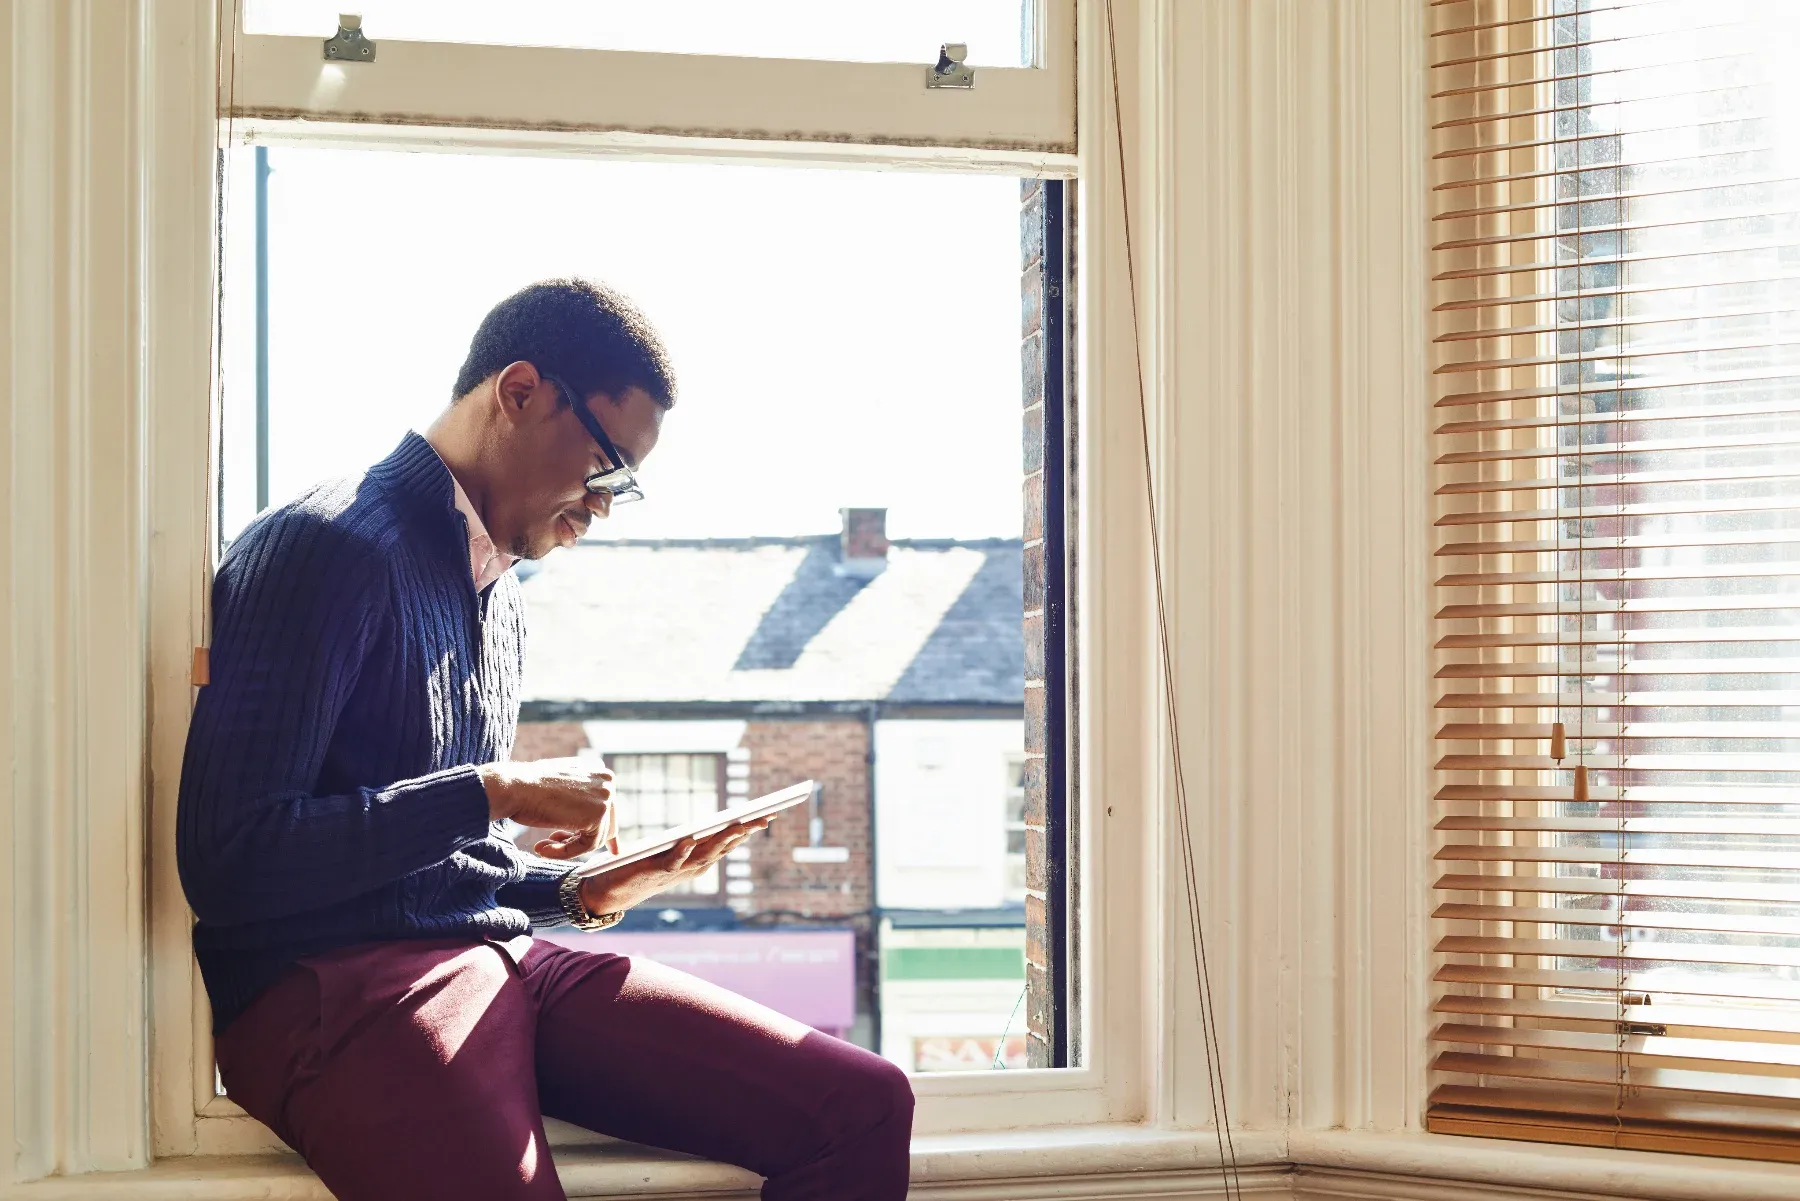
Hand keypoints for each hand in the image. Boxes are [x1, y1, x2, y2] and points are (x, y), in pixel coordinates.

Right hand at [478, 758, 614, 859]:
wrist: (514, 787)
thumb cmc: (527, 787)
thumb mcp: (559, 786)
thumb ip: (577, 796)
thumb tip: (589, 817)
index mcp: (598, 770)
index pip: (606, 807)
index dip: (597, 828)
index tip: (602, 847)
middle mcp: (607, 781)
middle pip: (606, 823)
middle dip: (580, 839)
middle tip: (553, 845)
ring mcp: (605, 797)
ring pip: (595, 837)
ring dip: (568, 847)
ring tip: (543, 847)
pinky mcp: (598, 815)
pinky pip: (587, 846)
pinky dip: (565, 852)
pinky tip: (544, 849)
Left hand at [578, 818, 773, 916]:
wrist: (611, 890)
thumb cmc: (641, 867)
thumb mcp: (671, 851)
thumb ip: (687, 842)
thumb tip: (704, 826)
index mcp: (698, 860)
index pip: (728, 842)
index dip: (748, 829)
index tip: (768, 814)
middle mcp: (693, 867)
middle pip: (724, 846)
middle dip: (745, 832)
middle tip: (765, 817)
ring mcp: (677, 870)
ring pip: (705, 854)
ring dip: (722, 840)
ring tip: (739, 824)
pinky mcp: (656, 871)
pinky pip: (672, 861)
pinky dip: (683, 852)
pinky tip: (691, 839)